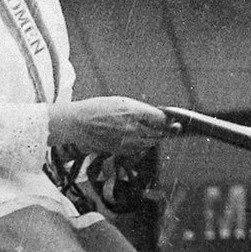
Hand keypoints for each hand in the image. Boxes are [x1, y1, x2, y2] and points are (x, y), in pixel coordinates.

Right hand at [47, 96, 170, 158]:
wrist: (76, 124)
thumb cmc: (96, 109)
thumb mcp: (120, 102)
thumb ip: (140, 109)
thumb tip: (157, 116)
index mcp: (133, 112)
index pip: (161, 118)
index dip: (169, 119)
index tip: (174, 120)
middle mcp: (131, 128)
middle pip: (159, 132)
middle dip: (167, 130)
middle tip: (174, 129)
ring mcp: (125, 141)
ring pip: (150, 143)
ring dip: (155, 138)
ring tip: (155, 133)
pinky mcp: (120, 150)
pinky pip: (138, 150)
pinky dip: (142, 145)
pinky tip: (139, 140)